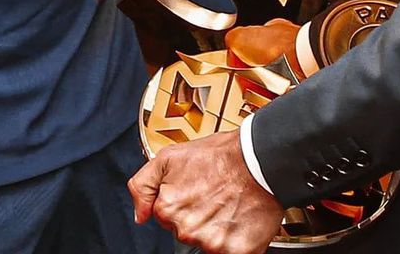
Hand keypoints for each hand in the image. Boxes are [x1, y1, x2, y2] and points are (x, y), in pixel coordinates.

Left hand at [128, 130, 284, 253]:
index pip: (167, 217)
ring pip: (208, 242)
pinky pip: (231, 253)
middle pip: (187, 231)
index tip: (195, 190)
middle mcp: (187, 229)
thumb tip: (139, 214)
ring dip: (217, 227)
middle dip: (198, 216)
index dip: (182, 201)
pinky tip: (239, 219)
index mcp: (168, 208)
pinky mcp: (237, 252)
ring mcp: (212, 244)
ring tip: (229, 203)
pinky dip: (236, 240)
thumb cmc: (221, 155)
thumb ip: (143, 184)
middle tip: (214, 195)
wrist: (259, 157)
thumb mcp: (170, 156)